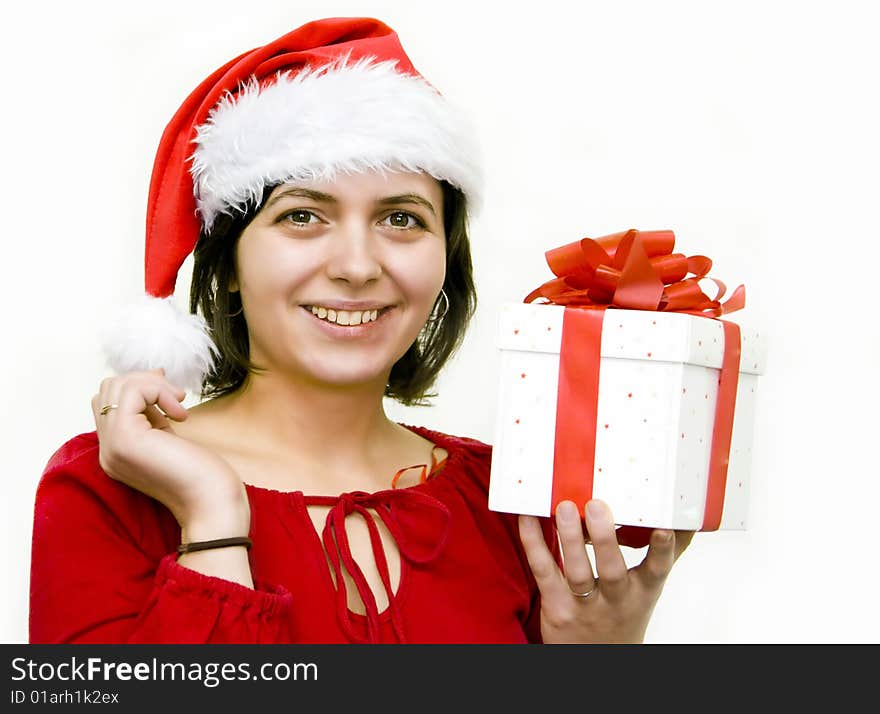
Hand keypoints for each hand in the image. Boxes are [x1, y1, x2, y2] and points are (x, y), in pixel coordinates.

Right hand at [91, 369, 248, 539]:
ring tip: (179, 406)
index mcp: (117, 452)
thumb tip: (155, 376)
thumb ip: (154, 413)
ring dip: (154, 385)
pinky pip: (131, 392)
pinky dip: (157, 391)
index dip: (138, 389)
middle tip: (175, 397)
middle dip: (144, 382)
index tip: (170, 394)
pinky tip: (180, 416)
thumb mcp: (170, 437)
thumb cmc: (203, 475)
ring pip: (116, 386)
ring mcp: (113, 446)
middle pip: (107, 389)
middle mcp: (107, 451)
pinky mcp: (125, 440)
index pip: (106, 403)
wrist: (213, 505)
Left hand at [518, 499, 693, 643]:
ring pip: (577, 572)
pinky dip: (534, 544)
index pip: (657, 570)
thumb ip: (663, 554)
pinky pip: (544, 572)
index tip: (663, 527)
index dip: (662, 550)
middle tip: (597, 504)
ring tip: (565, 508)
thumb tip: (687, 518)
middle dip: (605, 538)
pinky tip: (528, 518)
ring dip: (569, 538)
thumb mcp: (648, 590)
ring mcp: (585, 605)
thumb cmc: (623, 614)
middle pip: (612, 570)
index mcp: (643, 591)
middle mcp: (616, 600)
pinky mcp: (556, 607)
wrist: (597, 659)